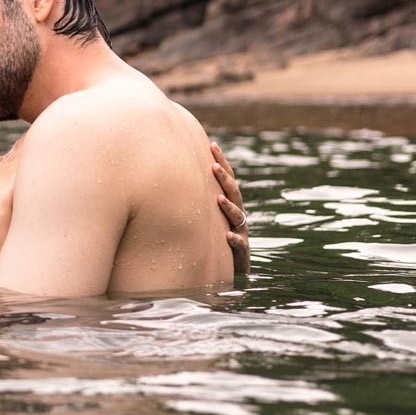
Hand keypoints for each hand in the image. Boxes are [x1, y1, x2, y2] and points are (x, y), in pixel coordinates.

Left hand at [211, 142, 249, 274]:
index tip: (212, 145)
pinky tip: (227, 235)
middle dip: (225, 179)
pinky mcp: (241, 252)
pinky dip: (234, 239)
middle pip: (234, 194)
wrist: (231, 269)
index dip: (222, 162)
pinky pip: (239, 245)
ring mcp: (240, 233)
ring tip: (219, 199)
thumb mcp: (206, 217)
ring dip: (229, 207)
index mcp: (229, 205)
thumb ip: (198, 197)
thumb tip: (174, 173)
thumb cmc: (214, 239)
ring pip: (238, 217)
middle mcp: (237, 216)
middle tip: (213, 166)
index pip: (227, 180)